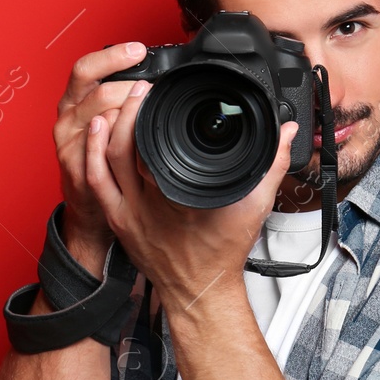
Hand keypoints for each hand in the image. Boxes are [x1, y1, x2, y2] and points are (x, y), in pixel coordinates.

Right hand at [52, 41, 149, 263]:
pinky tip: (136, 141)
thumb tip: (161, 78)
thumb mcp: (109, 118)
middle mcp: (68, 117)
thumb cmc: (104, 154)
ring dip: (128, 113)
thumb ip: (124, 97)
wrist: (87, 200)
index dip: (112, 56)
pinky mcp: (75, 167)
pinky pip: (98, 152)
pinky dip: (118, 144)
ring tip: (149, 113)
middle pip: (97, 90)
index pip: (88, 68)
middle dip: (129, 86)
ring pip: (100, 118)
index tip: (139, 50)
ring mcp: (68, 143)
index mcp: (76, 99)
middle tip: (153, 89)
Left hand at [83, 80, 300, 313]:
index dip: (151, 111)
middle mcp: (151, 203)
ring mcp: (130, 214)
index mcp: (183, 194)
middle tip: (138, 90)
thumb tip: (287, 132)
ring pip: (105, 163)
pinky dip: (92, 157)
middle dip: (128, 111)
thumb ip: (272, 164)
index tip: (156, 91)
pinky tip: (96, 135)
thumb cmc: (223, 251)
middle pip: (126, 146)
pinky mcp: (119, 221)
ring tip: (114, 104)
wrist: (201, 289)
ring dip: (106, 130)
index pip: (158, 142)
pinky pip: (96, 185)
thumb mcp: (256, 205)